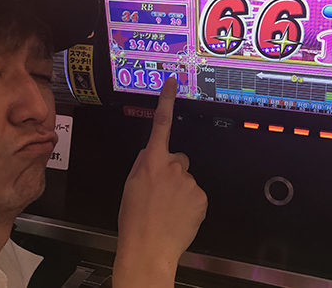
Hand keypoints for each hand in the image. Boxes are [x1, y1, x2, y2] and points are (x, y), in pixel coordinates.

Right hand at [113, 77, 207, 287]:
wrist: (148, 248)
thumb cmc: (134, 219)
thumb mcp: (130, 185)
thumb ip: (142, 164)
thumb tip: (151, 154)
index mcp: (152, 161)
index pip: (161, 123)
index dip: (166, 100)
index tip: (172, 83)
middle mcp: (173, 166)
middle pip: (178, 159)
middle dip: (172, 170)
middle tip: (160, 192)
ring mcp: (189, 181)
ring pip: (186, 179)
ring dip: (180, 189)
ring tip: (167, 208)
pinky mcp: (201, 197)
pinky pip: (196, 194)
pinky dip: (189, 202)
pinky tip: (177, 214)